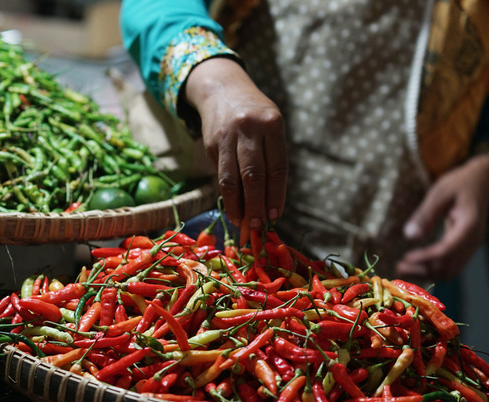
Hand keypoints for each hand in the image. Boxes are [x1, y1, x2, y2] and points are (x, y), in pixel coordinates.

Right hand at [183, 57, 287, 228]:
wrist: (223, 89)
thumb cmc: (255, 115)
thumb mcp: (271, 127)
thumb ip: (271, 158)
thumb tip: (270, 202)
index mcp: (272, 124)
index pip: (276, 167)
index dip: (276, 195)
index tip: (275, 216)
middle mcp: (249, 129)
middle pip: (253, 175)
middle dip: (256, 204)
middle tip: (257, 226)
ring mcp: (227, 136)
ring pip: (232, 178)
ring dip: (237, 204)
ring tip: (242, 223)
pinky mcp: (211, 143)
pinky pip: (220, 174)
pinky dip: (227, 194)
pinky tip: (232, 207)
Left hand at [397, 154, 488, 280]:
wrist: (480, 182)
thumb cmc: (459, 183)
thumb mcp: (440, 193)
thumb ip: (425, 214)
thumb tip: (408, 236)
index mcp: (469, 226)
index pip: (447, 249)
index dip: (426, 257)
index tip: (405, 258)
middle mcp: (473, 240)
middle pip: (449, 266)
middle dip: (423, 270)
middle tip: (398, 267)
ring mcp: (470, 246)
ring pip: (450, 270)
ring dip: (426, 273)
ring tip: (403, 269)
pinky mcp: (464, 247)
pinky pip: (450, 265)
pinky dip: (432, 269)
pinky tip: (415, 266)